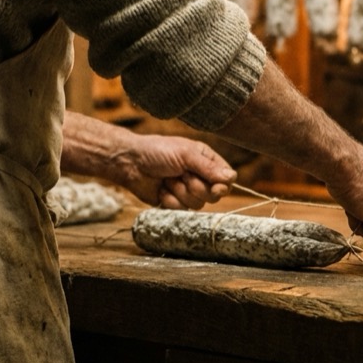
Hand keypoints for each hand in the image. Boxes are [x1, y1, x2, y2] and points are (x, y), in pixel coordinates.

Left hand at [59, 112, 235, 209]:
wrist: (130, 163)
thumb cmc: (157, 151)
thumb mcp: (185, 154)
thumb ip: (208, 167)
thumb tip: (231, 178)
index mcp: (206, 161)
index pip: (227, 179)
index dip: (222, 186)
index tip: (216, 187)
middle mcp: (200, 177)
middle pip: (214, 195)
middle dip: (196, 187)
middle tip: (181, 175)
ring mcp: (187, 191)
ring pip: (197, 205)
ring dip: (180, 192)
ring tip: (168, 180)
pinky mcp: (175, 203)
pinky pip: (181, 210)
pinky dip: (170, 200)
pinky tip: (161, 190)